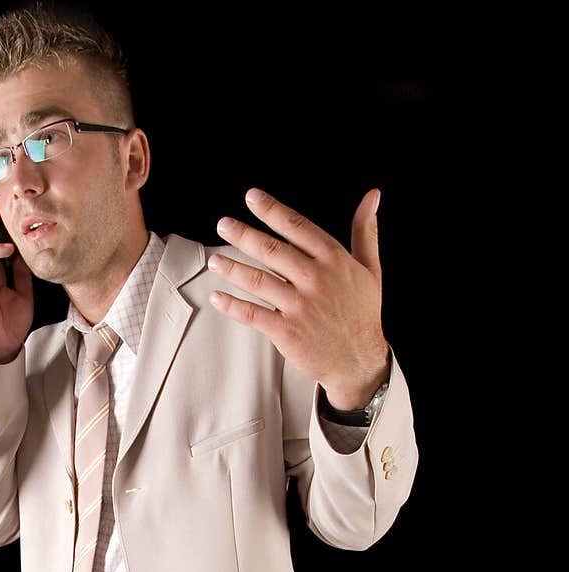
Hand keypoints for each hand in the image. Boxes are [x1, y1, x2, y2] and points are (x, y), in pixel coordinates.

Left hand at [207, 188, 390, 408]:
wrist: (359, 361)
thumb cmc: (362, 315)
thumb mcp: (370, 269)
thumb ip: (365, 231)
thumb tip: (372, 197)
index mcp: (333, 260)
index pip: (297, 227)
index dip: (272, 210)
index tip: (252, 198)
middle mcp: (314, 279)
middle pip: (271, 250)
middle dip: (243, 235)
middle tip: (223, 224)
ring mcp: (299, 306)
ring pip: (258, 280)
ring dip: (232, 268)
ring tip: (214, 260)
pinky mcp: (286, 331)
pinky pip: (253, 314)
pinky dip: (232, 306)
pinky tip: (217, 297)